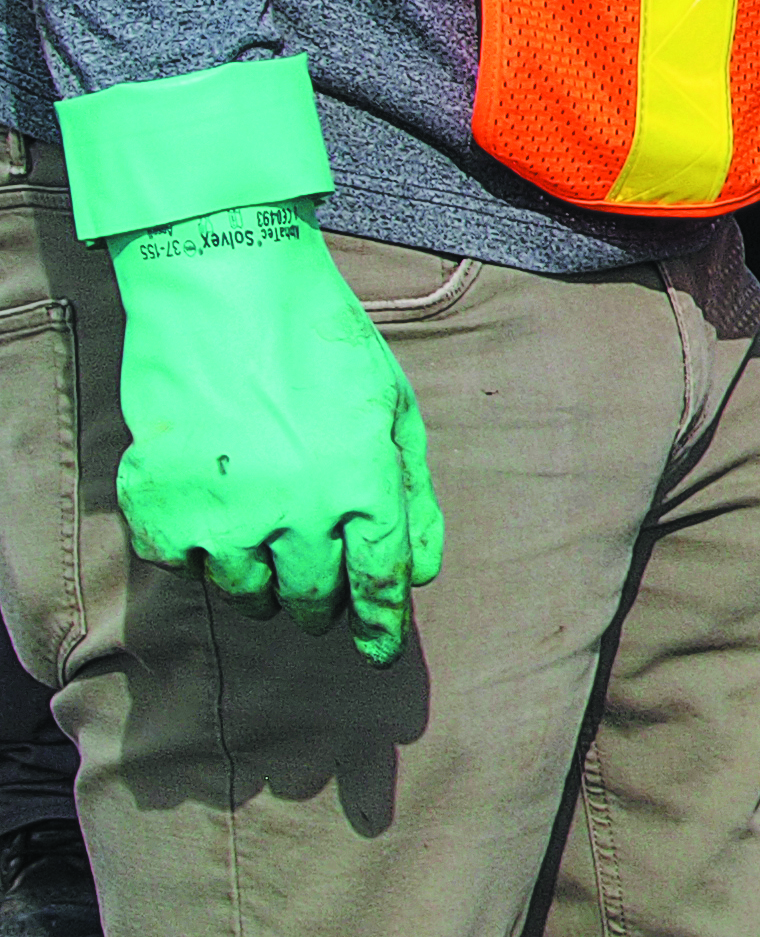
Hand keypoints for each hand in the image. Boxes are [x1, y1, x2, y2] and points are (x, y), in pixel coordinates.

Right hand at [109, 204, 440, 661]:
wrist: (227, 286)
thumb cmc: (323, 343)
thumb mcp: (392, 409)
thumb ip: (412, 494)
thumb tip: (420, 572)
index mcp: (362, 484)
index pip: (378, 584)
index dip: (380, 625)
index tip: (378, 650)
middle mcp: (296, 509)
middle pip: (313, 598)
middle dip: (321, 607)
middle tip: (317, 600)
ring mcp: (224, 511)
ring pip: (247, 593)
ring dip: (263, 586)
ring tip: (266, 550)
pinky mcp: (161, 504)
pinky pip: (183, 564)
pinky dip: (199, 553)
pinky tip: (213, 516)